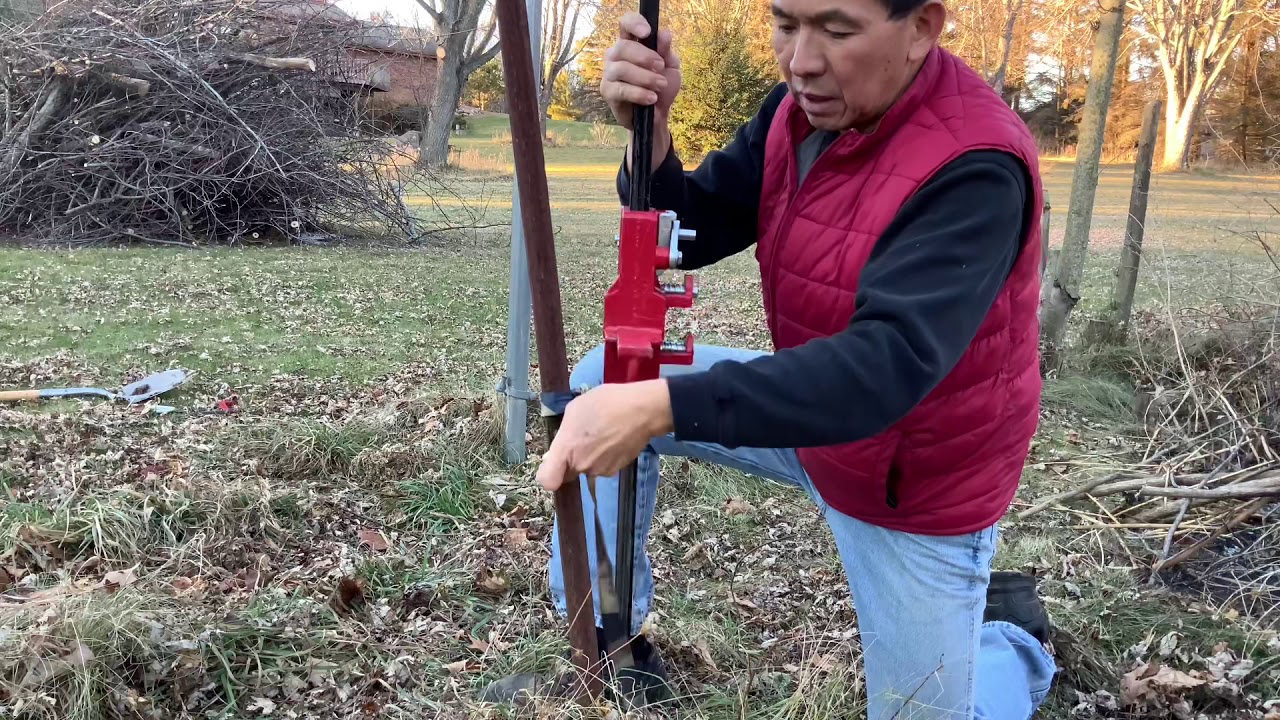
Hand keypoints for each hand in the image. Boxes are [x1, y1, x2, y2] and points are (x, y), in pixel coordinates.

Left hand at [535, 380, 673, 491]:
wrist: (641, 410)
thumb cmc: (605, 403)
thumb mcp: (576, 409)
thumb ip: (564, 433)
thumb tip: (562, 447)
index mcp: (567, 449)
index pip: (548, 480)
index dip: (548, 475)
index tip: (553, 464)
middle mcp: (581, 465)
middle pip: (569, 472)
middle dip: (572, 460)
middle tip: (583, 439)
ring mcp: (600, 470)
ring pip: (587, 468)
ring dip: (590, 456)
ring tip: (602, 434)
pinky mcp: (616, 470)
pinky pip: (603, 467)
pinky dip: (606, 457)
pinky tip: (613, 439)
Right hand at [601, 11, 679, 167]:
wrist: (658, 116)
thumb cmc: (662, 87)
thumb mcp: (670, 67)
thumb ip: (666, 51)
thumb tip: (664, 34)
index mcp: (631, 43)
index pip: (626, 24)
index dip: (634, 24)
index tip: (647, 32)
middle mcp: (616, 55)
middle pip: (623, 47)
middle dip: (645, 57)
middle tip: (661, 67)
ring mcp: (609, 73)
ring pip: (622, 69)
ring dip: (645, 77)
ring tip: (660, 86)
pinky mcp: (607, 91)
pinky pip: (621, 89)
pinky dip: (638, 93)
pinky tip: (651, 98)